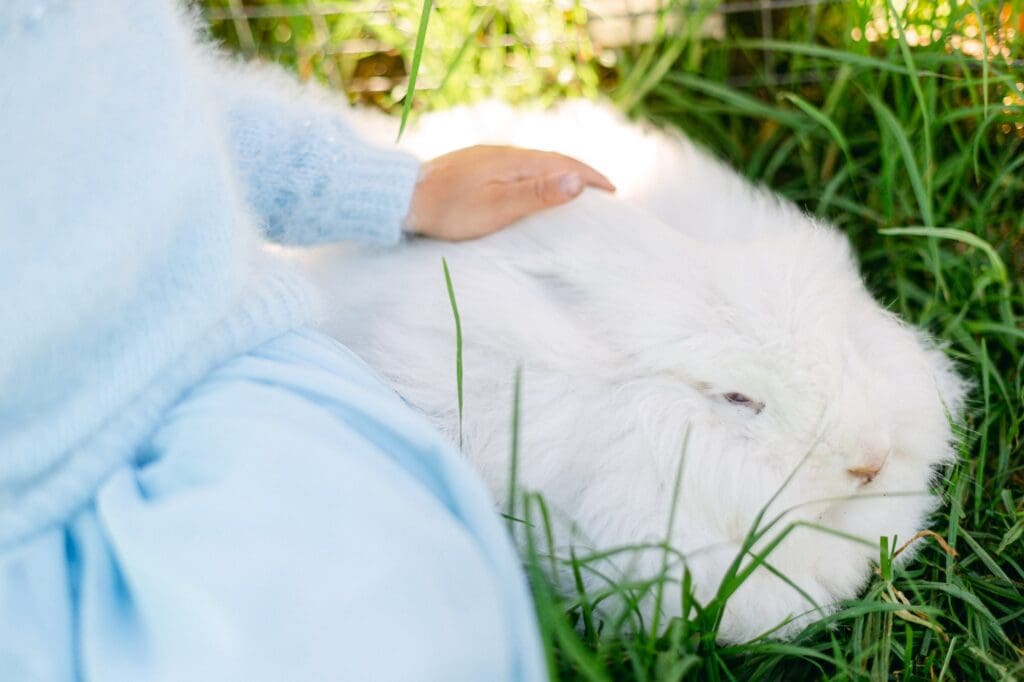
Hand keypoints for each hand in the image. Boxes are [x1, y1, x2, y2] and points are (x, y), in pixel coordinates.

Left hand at [404, 145, 614, 240]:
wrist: (404, 198)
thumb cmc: (450, 210)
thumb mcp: (498, 208)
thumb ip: (538, 194)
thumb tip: (578, 180)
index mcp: (515, 161)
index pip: (565, 163)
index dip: (592, 177)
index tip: (614, 192)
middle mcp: (504, 153)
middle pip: (552, 159)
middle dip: (581, 173)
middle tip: (603, 191)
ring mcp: (487, 157)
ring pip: (534, 163)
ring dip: (559, 174)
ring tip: (575, 191)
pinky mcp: (475, 165)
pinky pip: (517, 167)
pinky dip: (537, 176)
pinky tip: (533, 187)